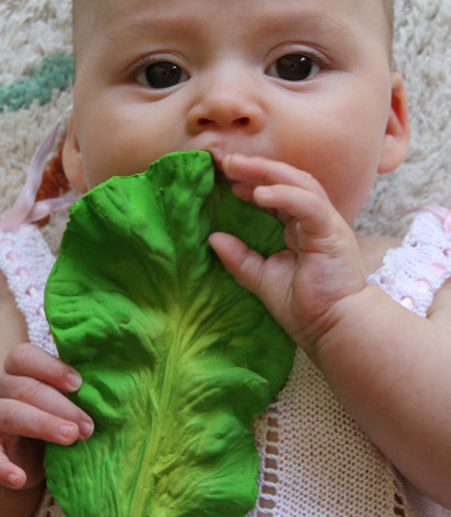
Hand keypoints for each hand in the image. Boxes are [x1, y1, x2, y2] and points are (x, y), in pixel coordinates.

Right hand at [0, 343, 93, 489]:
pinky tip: (19, 479)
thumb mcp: (53, 396)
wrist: (10, 447)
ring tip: (71, 437)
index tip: (79, 383)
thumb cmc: (42, 410)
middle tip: (88, 425)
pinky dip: (1, 469)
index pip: (25, 357)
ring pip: (10, 415)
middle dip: (61, 406)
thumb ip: (69, 390)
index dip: (52, 368)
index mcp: (13, 366)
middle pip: (26, 389)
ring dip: (43, 426)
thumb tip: (105, 393)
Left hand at [210, 154, 366, 352]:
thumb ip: (238, 258)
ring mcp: (325, 223)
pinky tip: (259, 193)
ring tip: (238, 167)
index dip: (252, 184)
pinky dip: (285, 194)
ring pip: (300, 183)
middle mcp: (313, 220)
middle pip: (287, 181)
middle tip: (227, 160)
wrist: (331, 327)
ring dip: (268, 172)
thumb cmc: (303, 306)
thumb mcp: (261, 278)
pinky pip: (309, 205)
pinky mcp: (331, 232)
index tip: (227, 181)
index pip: (277, 196)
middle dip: (257, 168)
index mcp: (299, 229)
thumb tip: (213, 238)